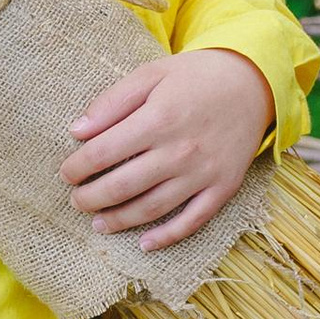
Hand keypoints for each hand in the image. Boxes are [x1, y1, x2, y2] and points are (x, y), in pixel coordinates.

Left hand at [62, 48, 273, 251]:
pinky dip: (167, 237)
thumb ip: (112, 102)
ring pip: (152, 208)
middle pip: (122, 186)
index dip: (77, 168)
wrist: (253, 83)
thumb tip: (76, 131)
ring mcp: (203, 173)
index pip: (103, 153)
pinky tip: (144, 244)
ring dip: (119, 221)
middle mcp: (180, 151)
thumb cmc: (195, 77)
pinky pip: (192, 220)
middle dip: (91, 199)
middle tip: (77, 201)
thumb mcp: (151, 74)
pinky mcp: (223, 187)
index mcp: (158, 119)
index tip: (66, 173)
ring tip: (98, 223)